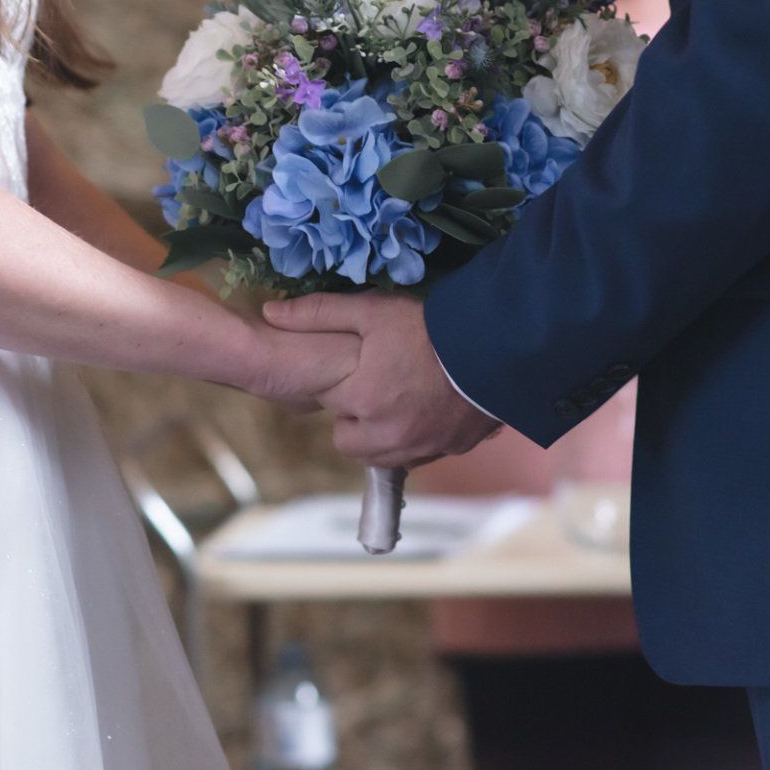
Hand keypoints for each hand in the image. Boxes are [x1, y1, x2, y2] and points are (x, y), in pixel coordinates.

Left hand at [263, 292, 499, 465]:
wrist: (498, 351)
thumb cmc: (430, 328)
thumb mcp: (372, 311)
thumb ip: (319, 314)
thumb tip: (270, 314)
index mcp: (359, 399)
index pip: (326, 400)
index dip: (340, 382)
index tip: (356, 365)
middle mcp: (383, 434)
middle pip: (346, 439)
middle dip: (354, 416)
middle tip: (377, 383)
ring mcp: (416, 448)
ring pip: (376, 455)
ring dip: (378, 435)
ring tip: (398, 400)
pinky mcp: (444, 452)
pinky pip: (412, 458)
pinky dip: (410, 442)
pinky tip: (423, 412)